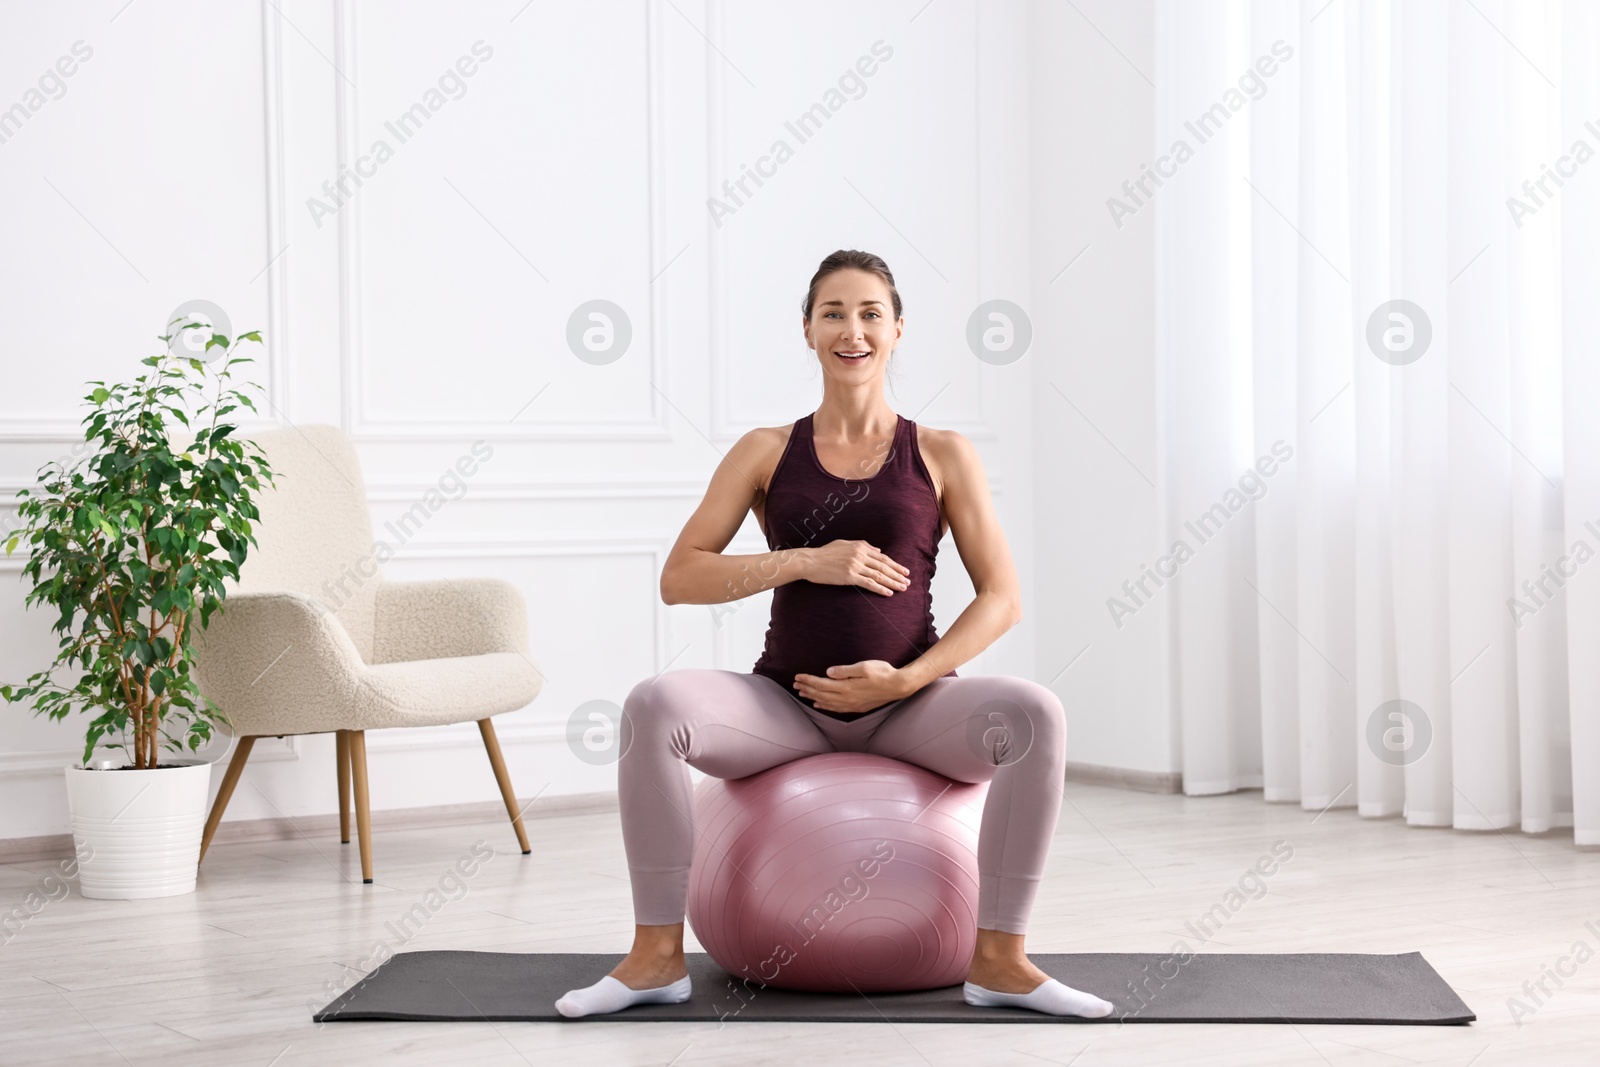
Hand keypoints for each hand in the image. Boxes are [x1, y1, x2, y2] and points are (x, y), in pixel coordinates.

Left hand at [793, 660, 911, 714]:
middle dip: (807, 688)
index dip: (808, 680)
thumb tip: (828, 672)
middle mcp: (847, 698)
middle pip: (821, 694)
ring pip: (827, 702)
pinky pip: (836, 709)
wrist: (898, 686)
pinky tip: (819, 704)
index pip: (821, 684)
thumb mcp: (864, 667)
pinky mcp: (857, 707)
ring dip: (813, 697)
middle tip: (795, 684)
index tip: (797, 676)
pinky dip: (825, 706)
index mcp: (847, 687)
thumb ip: (844, 670)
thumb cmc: (883, 672)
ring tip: (802, 693)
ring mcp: (852, 705)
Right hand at [802, 540, 909, 595]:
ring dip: (893, 582)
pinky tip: (888, 592)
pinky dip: (880, 588)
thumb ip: (863, 546)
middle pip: (884, 566)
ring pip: (879, 575)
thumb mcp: (845, 544)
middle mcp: (860, 554)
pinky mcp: (849, 576)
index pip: (882, 557)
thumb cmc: (825, 553)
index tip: (904, 571)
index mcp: (860, 546)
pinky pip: (869, 583)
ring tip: (902, 587)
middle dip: (898, 574)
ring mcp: (855, 565)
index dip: (895, 564)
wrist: (810, 561)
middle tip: (908, 581)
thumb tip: (878, 550)